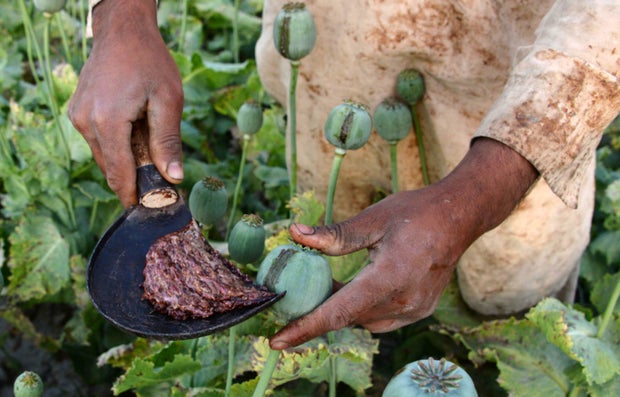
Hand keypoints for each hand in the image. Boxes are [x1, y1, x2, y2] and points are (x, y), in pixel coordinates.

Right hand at [68, 0, 183, 206]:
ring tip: (151, 150)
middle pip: (111, 168)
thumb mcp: (168, 100)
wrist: (123, 32)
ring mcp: (78, 117)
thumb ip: (168, 141)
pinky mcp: (78, 112)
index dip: (135, 195)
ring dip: (127, 161)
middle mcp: (86, 122)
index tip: (150, 210)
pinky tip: (136, 132)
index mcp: (108, 121)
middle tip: (161, 185)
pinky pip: (100, 141)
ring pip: (105, 156)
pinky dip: (118, 146)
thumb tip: (174, 178)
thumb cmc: (149, 62)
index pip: (120, 173)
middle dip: (134, 180)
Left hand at [269, 138, 537, 348]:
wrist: (459, 217)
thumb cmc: (416, 213)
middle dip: (319, 312)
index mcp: (389, 279)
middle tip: (294, 299)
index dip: (306, 328)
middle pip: (349, 317)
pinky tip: (354, 288)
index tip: (278, 341)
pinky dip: (362, 308)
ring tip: (325, 287)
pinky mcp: (420, 310)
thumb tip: (296, 233)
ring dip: (343, 308)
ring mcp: (415, 310)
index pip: (339, 312)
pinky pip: (381, 318)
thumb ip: (335, 235)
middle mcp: (403, 302)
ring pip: (364, 320)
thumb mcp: (373, 218)